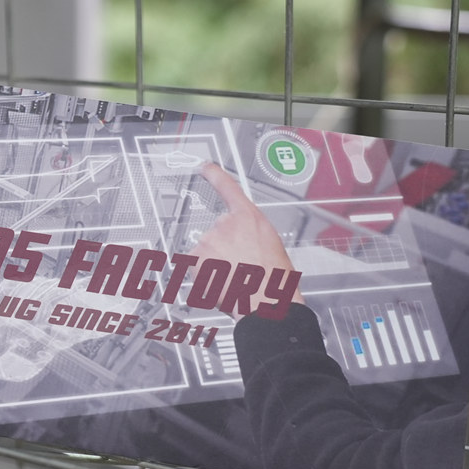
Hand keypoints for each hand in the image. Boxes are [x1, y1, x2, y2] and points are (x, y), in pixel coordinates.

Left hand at [192, 163, 302, 303]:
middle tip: (240, 266)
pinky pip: (195, 266)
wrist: (266, 300)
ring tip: (234, 276)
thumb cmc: (274, 278)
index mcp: (249, 217)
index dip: (214, 175)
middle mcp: (225, 223)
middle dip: (223, 249)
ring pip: (206, 252)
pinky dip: (204, 275)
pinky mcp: (194, 257)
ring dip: (214, 263)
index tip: (205, 167)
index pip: (228, 188)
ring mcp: (208, 239)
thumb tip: (240, 238)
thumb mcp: (270, 242)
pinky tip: (220, 282)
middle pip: (216, 233)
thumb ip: (250, 232)